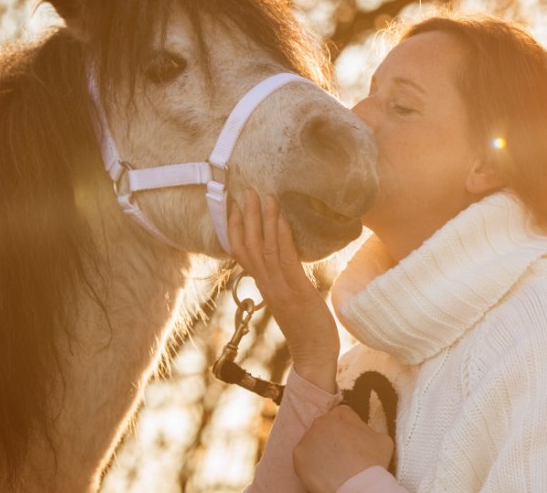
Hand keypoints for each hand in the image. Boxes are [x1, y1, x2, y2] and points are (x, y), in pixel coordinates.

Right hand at [228, 188, 339, 392]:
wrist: (314, 355)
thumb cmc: (306, 326)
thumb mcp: (290, 297)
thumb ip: (283, 278)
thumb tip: (285, 257)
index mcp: (264, 285)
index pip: (241, 252)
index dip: (234, 228)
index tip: (232, 205)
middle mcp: (266, 284)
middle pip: (248, 245)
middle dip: (246, 217)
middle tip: (247, 191)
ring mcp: (279, 288)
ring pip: (263, 248)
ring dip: (263, 220)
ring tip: (265, 196)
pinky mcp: (296, 291)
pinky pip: (285, 260)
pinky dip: (281, 238)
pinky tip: (282, 220)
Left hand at [293, 406, 394, 492]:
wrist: (358, 485)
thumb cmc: (373, 462)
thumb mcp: (381, 439)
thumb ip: (368, 430)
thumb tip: (363, 434)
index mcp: (341, 414)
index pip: (342, 416)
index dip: (347, 430)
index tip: (350, 443)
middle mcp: (322, 421)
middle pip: (325, 428)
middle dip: (331, 439)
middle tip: (341, 456)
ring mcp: (308, 437)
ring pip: (312, 443)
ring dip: (320, 451)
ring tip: (332, 467)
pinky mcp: (299, 455)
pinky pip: (304, 458)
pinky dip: (310, 465)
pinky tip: (322, 474)